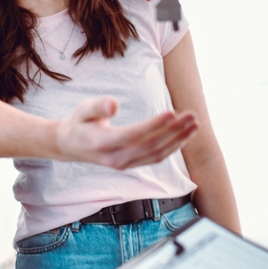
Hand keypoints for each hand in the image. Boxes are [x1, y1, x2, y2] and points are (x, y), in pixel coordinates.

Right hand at [55, 97, 198, 169]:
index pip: (133, 135)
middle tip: (191, 116)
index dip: (154, 125)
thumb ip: (98, 107)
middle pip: (150, 146)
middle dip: (174, 131)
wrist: (73, 146)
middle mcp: (115, 159)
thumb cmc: (80, 123)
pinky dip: (173, 147)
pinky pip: (156, 158)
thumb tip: (113, 104)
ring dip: (178, 140)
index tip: (172, 112)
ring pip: (157, 154)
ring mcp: (125, 164)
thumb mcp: (83, 110)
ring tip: (194, 124)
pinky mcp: (133, 164)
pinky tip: (184, 135)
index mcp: (102, 144)